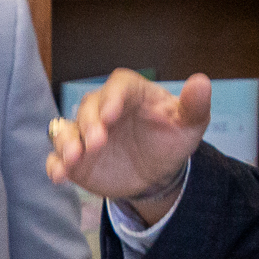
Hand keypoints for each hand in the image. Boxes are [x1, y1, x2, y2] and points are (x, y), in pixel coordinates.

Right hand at [46, 70, 210, 223]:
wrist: (156, 173)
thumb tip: (202, 82)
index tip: (112, 114)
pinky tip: (60, 176)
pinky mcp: (76, 158)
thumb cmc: (171, 139)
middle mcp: (103, 109)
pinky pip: (58, 157)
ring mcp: (86, 133)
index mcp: (131, 93)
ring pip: (67, 129)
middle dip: (89, 123)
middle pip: (89, 106)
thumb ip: (194, 105)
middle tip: (97, 143)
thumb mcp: (189, 124)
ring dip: (66, 141)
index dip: (113, 97)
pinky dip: (55, 164)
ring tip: (73, 157)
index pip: (118, 86)